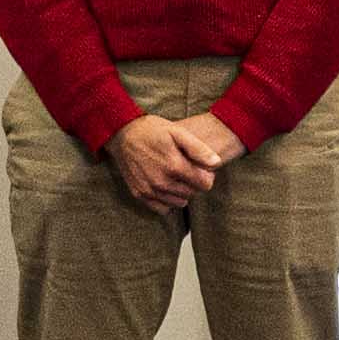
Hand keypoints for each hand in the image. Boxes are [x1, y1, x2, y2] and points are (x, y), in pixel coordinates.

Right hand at [105, 110, 237, 211]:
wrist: (122, 133)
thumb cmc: (152, 130)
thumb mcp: (178, 132)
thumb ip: (198, 149)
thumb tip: (216, 163)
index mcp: (174, 166)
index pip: (204, 185)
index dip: (207, 176)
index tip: (202, 168)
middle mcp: (161, 182)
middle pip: (192, 194)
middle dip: (194, 183)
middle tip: (188, 170)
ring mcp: (149, 190)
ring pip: (179, 203)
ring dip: (181, 192)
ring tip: (176, 176)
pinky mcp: (139, 194)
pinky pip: (162, 208)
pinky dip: (167, 200)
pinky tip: (165, 185)